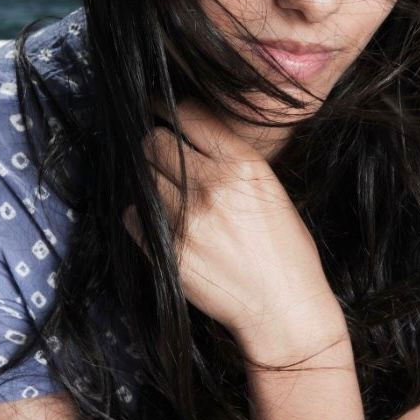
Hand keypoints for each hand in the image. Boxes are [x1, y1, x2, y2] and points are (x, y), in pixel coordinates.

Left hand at [122, 97, 337, 338]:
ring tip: (166, 194)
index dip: (172, 111)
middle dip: (156, 147)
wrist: (282, 308)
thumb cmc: (286, 251)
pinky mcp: (168, 250)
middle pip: (155, 142)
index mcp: (242, 164)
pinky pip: (132, 216)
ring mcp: (186, 218)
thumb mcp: (271, 191)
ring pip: (142, 177)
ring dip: (150, 182)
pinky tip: (159, 223)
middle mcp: (211, 185)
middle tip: (162, 160)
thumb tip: (195, 140)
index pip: (189, 115)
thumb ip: (232, 162)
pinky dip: (140, 216)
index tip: (164, 113)